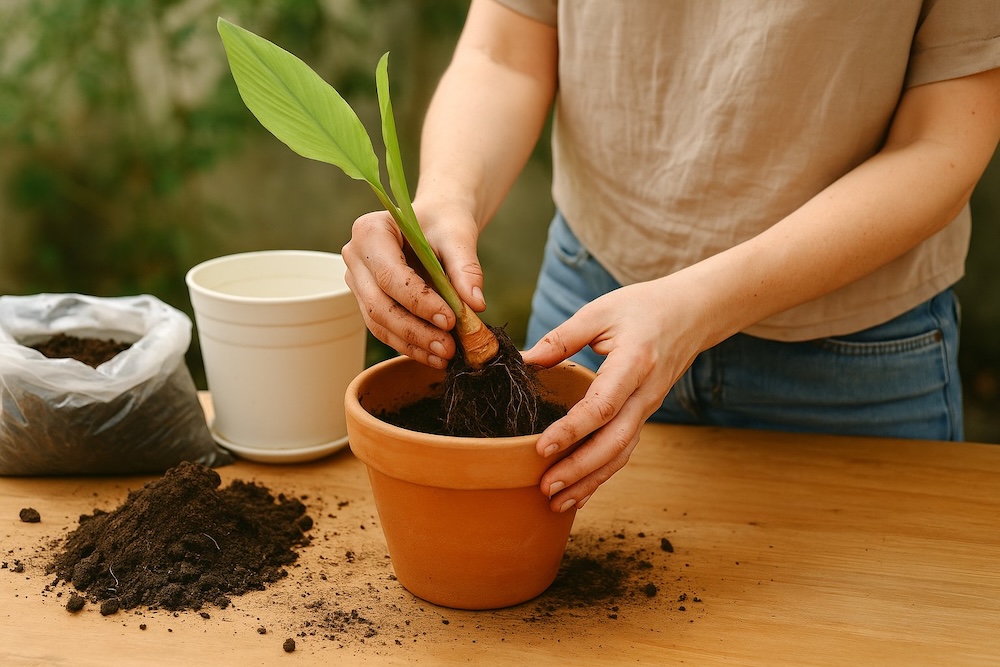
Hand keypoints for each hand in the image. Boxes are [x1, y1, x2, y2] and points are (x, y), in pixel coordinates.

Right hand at [341, 201, 485, 368]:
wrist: (436, 222)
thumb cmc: (443, 222)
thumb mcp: (458, 235)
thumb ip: (466, 267)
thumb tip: (475, 304)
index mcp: (369, 231)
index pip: (390, 275)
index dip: (419, 302)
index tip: (450, 320)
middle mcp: (356, 257)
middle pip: (379, 304)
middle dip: (414, 330)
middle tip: (448, 347)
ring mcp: (358, 282)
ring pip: (379, 322)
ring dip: (412, 344)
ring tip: (444, 356)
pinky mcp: (368, 300)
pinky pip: (385, 328)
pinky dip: (410, 345)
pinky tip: (434, 356)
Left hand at [522, 280, 701, 512]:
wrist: (692, 314)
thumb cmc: (643, 307)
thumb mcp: (601, 310)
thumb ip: (563, 337)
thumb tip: (526, 361)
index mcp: (634, 364)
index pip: (602, 406)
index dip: (572, 430)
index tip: (541, 448)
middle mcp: (645, 394)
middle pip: (614, 442)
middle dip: (579, 470)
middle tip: (545, 488)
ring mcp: (647, 408)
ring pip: (620, 454)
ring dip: (589, 481)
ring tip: (556, 502)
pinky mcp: (643, 415)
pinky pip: (623, 450)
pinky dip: (602, 475)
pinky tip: (579, 494)